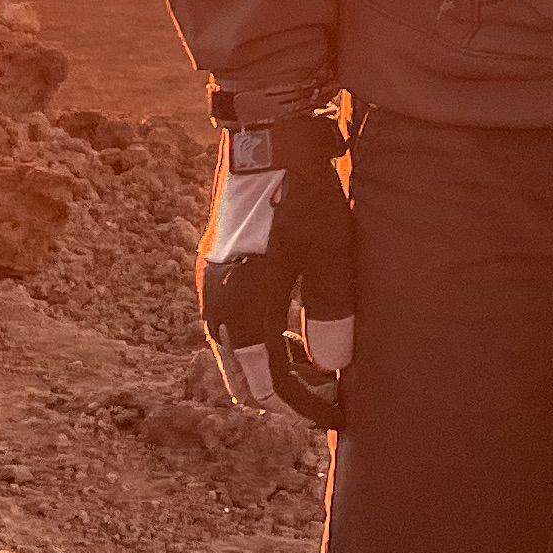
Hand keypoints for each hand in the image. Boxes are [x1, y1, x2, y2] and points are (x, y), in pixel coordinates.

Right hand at [199, 97, 354, 427]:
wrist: (265, 133)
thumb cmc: (304, 190)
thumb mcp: (331, 248)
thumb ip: (332, 311)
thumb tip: (333, 367)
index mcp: (242, 308)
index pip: (271, 385)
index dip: (307, 408)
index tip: (341, 418)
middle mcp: (217, 304)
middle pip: (247, 377)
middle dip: (288, 396)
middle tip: (333, 399)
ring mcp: (211, 285)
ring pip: (238, 352)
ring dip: (275, 368)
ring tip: (322, 366)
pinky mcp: (216, 267)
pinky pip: (234, 326)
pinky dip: (263, 341)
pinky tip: (296, 330)